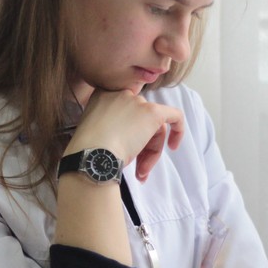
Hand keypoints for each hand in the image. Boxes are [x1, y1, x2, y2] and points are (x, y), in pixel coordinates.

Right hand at [67, 90, 184, 181]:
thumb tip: (127, 139)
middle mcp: (121, 94)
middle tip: (137, 169)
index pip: (125, 111)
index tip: (125, 146)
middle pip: (141, 119)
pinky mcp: (152, 112)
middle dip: (141, 146)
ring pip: (154, 126)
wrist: (92, 155)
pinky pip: (174, 116)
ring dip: (150, 153)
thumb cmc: (89, 151)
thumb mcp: (95, 131)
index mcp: (103, 96)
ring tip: (140, 173)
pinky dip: (178, 129)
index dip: (128, 131)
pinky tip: (174, 145)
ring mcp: (137, 102)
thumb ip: (109, 126)